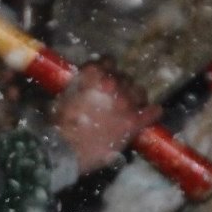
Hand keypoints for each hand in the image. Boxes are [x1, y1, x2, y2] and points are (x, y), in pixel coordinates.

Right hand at [49, 61, 162, 175]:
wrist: (66, 149)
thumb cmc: (59, 125)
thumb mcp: (63, 97)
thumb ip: (78, 87)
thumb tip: (83, 86)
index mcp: (93, 75)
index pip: (107, 61)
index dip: (106, 69)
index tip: (104, 77)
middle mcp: (112, 83)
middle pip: (125, 77)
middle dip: (120, 86)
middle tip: (114, 98)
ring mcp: (126, 102)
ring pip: (140, 91)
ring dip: (135, 97)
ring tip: (130, 106)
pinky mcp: (134, 122)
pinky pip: (153, 112)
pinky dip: (152, 112)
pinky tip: (151, 114)